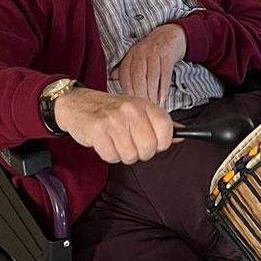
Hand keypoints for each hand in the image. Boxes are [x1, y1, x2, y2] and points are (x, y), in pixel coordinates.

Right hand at [53, 86, 175, 163]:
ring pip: (130, 155)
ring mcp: (114, 120)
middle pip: (149, 148)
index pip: (166, 130)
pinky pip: (111, 157)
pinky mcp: (98, 131)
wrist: (78, 103)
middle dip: (141, 153)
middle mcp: (131, 110)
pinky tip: (105, 142)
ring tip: (116, 141)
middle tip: (131, 144)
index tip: (154, 143)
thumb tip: (182, 134)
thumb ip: (160, 123)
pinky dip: (109, 155)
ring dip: (123, 154)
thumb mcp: (138, 109)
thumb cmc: (111, 109)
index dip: (162, 143)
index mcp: (145, 105)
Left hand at [112, 23, 186, 105]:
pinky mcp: (167, 54)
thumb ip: (126, 69)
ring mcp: (154, 52)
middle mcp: (140, 53)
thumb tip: (112, 78)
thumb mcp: (137, 57)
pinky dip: (163, 88)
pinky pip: (165, 74)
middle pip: (138, 77)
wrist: (170, 34)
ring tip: (154, 106)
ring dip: (152, 94)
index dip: (127, 91)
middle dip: (140, 95)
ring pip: (151, 76)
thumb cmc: (152, 50)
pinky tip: (163, 98)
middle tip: (144, 109)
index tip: (131, 105)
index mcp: (131, 55)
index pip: (125, 75)